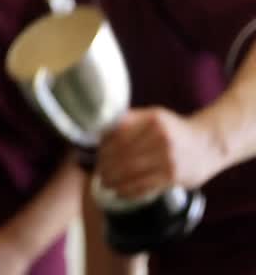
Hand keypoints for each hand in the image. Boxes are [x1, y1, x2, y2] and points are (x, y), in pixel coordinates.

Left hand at [97, 107, 225, 199]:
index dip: (104, 147)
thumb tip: (99, 130)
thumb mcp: (155, 116)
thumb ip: (130, 120)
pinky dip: (128, 191)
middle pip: (122, 156)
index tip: (97, 154)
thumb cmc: (175, 130)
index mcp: (153, 121)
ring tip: (105, 182)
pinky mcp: (173, 177)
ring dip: (113, 180)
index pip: (119, 136)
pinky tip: (119, 191)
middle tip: (99, 171)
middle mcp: (161, 139)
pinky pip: (144, 186)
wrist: (209, 143)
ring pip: (130, 173)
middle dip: (106, 166)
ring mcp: (168, 159)